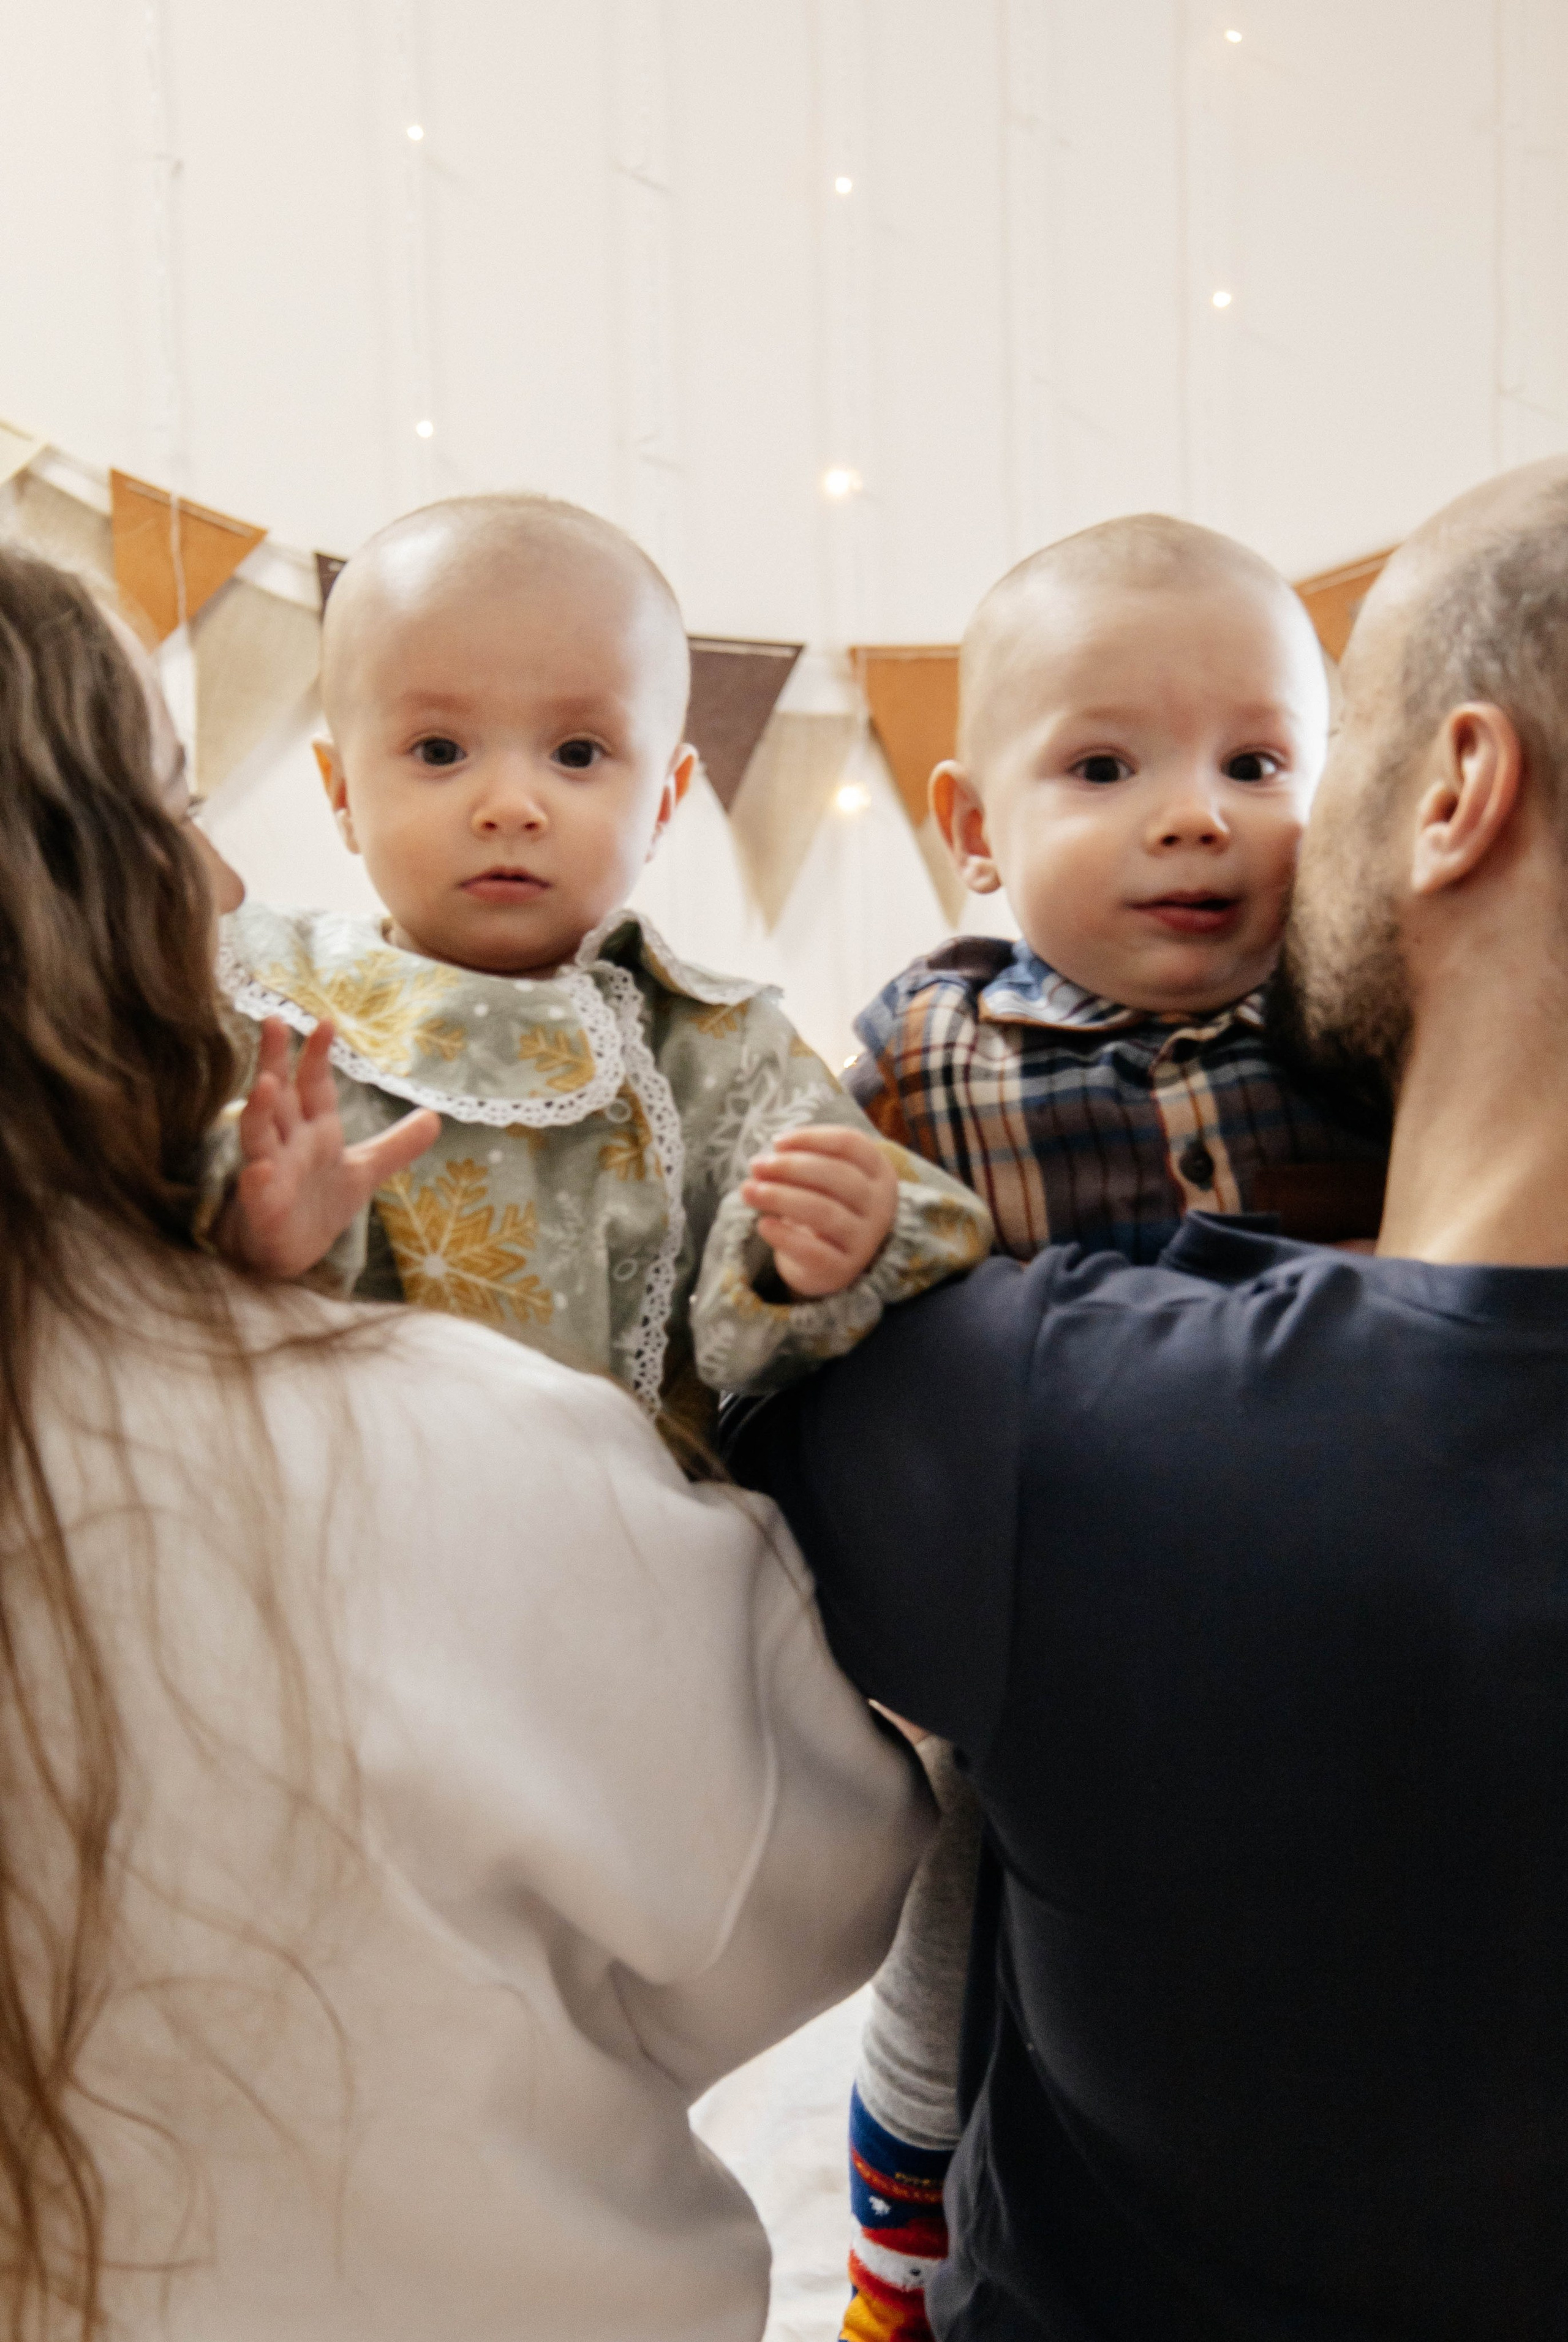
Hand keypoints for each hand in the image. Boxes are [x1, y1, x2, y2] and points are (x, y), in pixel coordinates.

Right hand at [219, 1017, 439, 1276]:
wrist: (291, 1254)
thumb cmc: (318, 1205)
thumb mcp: (364, 1172)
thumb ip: (396, 1145)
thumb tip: (435, 1117)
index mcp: (314, 1131)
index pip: (314, 1085)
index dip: (318, 1055)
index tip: (326, 1022)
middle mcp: (288, 1144)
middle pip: (278, 1096)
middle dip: (273, 1060)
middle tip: (272, 1021)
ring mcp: (271, 1173)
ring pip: (258, 1135)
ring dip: (259, 1110)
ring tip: (263, 1083)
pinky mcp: (263, 1207)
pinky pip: (256, 1190)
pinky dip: (258, 1178)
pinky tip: (261, 1168)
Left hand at [740, 1124, 897, 1299]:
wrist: (829, 1261)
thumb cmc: (824, 1205)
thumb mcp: (821, 1179)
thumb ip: (799, 1163)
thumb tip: (764, 1161)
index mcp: (879, 1172)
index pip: (850, 1144)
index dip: (811, 1137)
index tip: (776, 1142)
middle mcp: (880, 1206)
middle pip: (838, 1175)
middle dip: (791, 1167)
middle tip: (756, 1165)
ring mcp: (865, 1240)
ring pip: (824, 1212)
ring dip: (780, 1197)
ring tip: (748, 1191)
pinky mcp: (843, 1269)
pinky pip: (813, 1252)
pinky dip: (784, 1236)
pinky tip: (763, 1224)